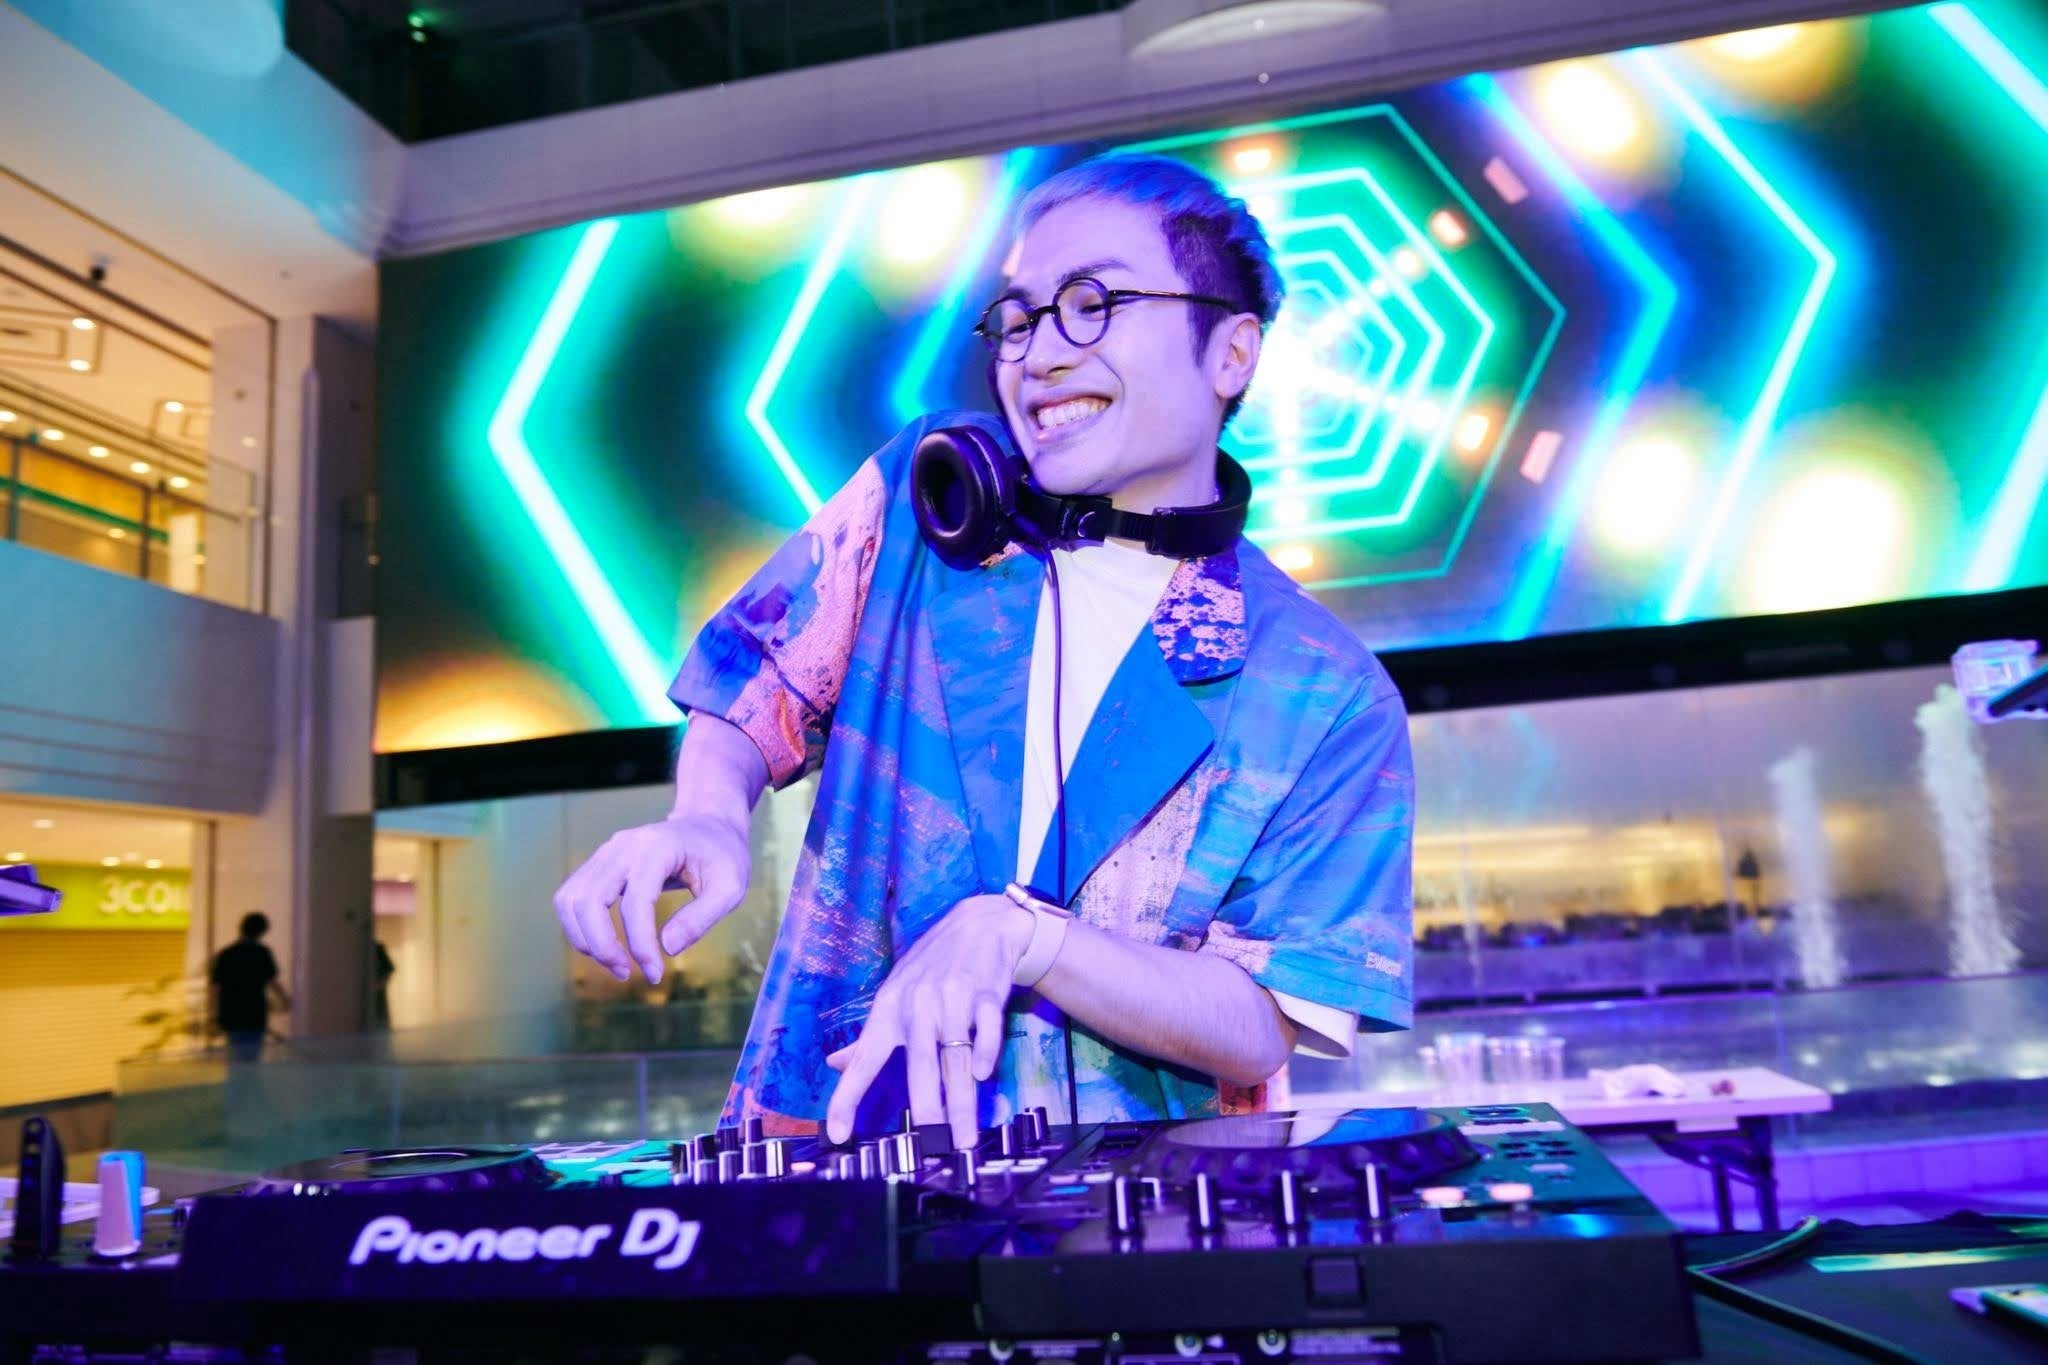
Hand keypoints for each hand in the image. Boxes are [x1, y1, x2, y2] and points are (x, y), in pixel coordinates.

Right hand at [553, 814, 750, 983]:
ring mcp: (606, 851)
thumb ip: (701, 918)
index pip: (635, 902)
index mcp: (658, 847)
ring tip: (615, 963)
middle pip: (589, 900)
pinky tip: (605, 945)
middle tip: (626, 974)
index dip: (640, 944)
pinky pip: (572, 897)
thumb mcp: (731, 887)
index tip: (656, 974)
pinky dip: (579, 927)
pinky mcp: (599, 863)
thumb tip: (666, 948)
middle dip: (602, 946)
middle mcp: (624, 845)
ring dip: (583, 939)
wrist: (708, 825)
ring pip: (570, 899)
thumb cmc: (723, 856)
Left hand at [825, 894, 1032, 1151]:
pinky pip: (986, 1030)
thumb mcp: (894, 994)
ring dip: (961, 1102)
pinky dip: (985, 1053)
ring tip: (963, 1138)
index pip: (864, 1060)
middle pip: (920, 1067)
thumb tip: (836, 1065)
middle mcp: (918, 1006)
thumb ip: (869, 1036)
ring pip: (955, 1059)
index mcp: (889, 1010)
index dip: (848, 1097)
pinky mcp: (986, 994)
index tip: (839, 1133)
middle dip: (927, 1110)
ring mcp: (953, 1000)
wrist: (980, 924)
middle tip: (928, 1145)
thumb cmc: (932, 965)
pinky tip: (983, 1074)